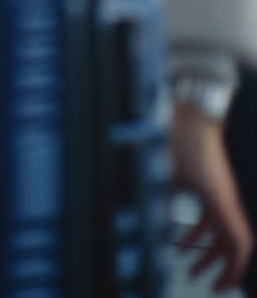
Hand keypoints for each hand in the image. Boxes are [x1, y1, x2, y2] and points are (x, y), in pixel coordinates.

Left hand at [171, 99, 252, 291]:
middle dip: (221, 268)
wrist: (192, 110)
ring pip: (221, 231)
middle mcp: (225, 199)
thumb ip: (164, 202)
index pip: (239, 244)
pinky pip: (211, 217)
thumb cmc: (182, 140)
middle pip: (232, 243)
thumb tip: (150, 227)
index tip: (221, 287)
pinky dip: (200, 233)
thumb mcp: (169, 174)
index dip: (233, 270)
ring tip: (191, 270)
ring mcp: (219, 192)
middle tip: (210, 286)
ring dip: (208, 253)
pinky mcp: (210, 185)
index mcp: (220, 201)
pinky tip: (179, 242)